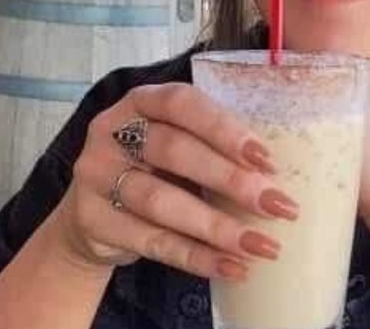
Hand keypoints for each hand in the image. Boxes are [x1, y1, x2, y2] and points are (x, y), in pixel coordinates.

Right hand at [49, 83, 299, 281]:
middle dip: (230, 179)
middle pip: (173, 151)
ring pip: (160, 201)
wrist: (92, 219)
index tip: (266, 158)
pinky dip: (195, 256)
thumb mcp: (176, 146)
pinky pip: (151, 241)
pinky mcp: (91, 221)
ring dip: (216, 226)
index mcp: (140, 101)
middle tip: (276, 205)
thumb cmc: (152, 172)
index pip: (181, 102)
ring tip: (261, 245)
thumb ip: (214, 146)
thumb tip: (278, 172)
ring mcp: (95, 176)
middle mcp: (111, 132)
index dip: (224, 128)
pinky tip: (231, 266)